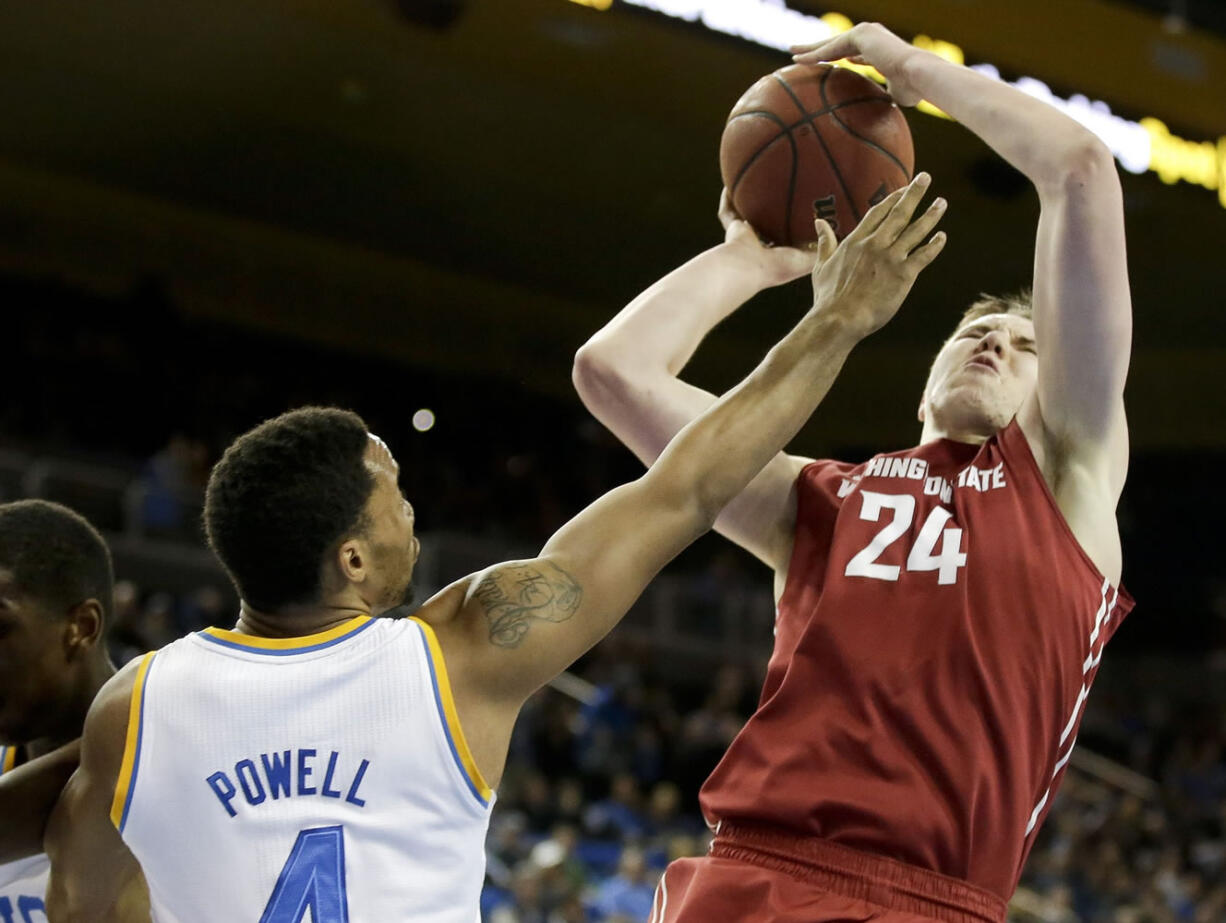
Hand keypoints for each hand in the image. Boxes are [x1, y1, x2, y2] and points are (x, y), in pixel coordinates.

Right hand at [718, 189, 822, 287]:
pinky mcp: (734, 230)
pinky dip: (728, 200)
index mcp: (780, 254)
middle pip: (770, 224)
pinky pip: (728, 212)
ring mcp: (747, 238)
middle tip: (785, 190)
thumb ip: (823, 247)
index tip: (808, 211)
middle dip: (776, 211)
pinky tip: (731, 184)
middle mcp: (763, 245)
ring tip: (756, 184)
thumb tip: (842, 230)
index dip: (798, 226)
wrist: (750, 267)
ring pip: (749, 216)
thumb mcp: (808, 259)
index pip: (791, 237)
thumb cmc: (779, 266)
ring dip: (751, 203)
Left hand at [791, 22, 922, 106]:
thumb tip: (877, 121)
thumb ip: (882, 100)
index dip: (843, 55)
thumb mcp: (896, 97)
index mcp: (881, 51)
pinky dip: (814, 55)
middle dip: (820, 48)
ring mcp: (867, 33)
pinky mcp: (861, 34)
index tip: (832, 61)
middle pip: (839, 43)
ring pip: (831, 43)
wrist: (919, 75)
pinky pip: (830, 47)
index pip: (857, 52)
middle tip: (801, 53)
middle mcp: (873, 38)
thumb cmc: (914, 90)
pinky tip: (798, 61)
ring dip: (811, 49)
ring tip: (793, 54)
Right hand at [809, 172, 946, 337]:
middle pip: (899, 213)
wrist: (839, 319)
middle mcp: (875, 244)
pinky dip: (934, 245)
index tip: (903, 188)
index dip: (892, 198)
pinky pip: (923, 255)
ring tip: (941, 203)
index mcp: (856, 241)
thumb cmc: (828, 297)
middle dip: (914, 194)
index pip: (878, 212)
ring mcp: (890, 258)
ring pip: (915, 231)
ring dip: (930, 215)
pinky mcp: (903, 275)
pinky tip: (942, 237)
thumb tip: (818, 222)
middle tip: (925, 178)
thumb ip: (825, 242)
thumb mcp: (821, 266)